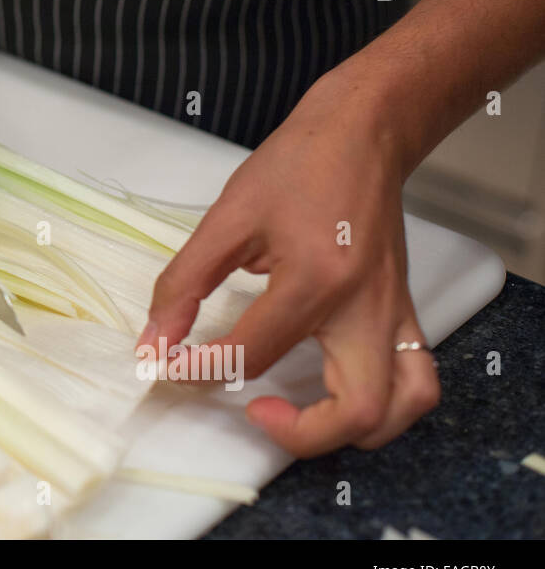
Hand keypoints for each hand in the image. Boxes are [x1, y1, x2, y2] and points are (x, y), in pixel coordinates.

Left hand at [137, 79, 440, 456]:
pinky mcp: (405, 312)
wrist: (364, 133)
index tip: (170, 366)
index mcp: (317, 280)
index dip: (201, 370)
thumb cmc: (298, 165)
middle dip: (301, 435)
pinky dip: (380, 405)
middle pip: (357, 411)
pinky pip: (414, 380)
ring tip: (298, 412)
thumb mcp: (226, 218)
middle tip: (254, 409)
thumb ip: (184, 284)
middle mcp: (367, 308)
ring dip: (350, 429)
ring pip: (402, 407)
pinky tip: (331, 389)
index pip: (254, 354)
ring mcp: (396, 314)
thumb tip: (154, 341)